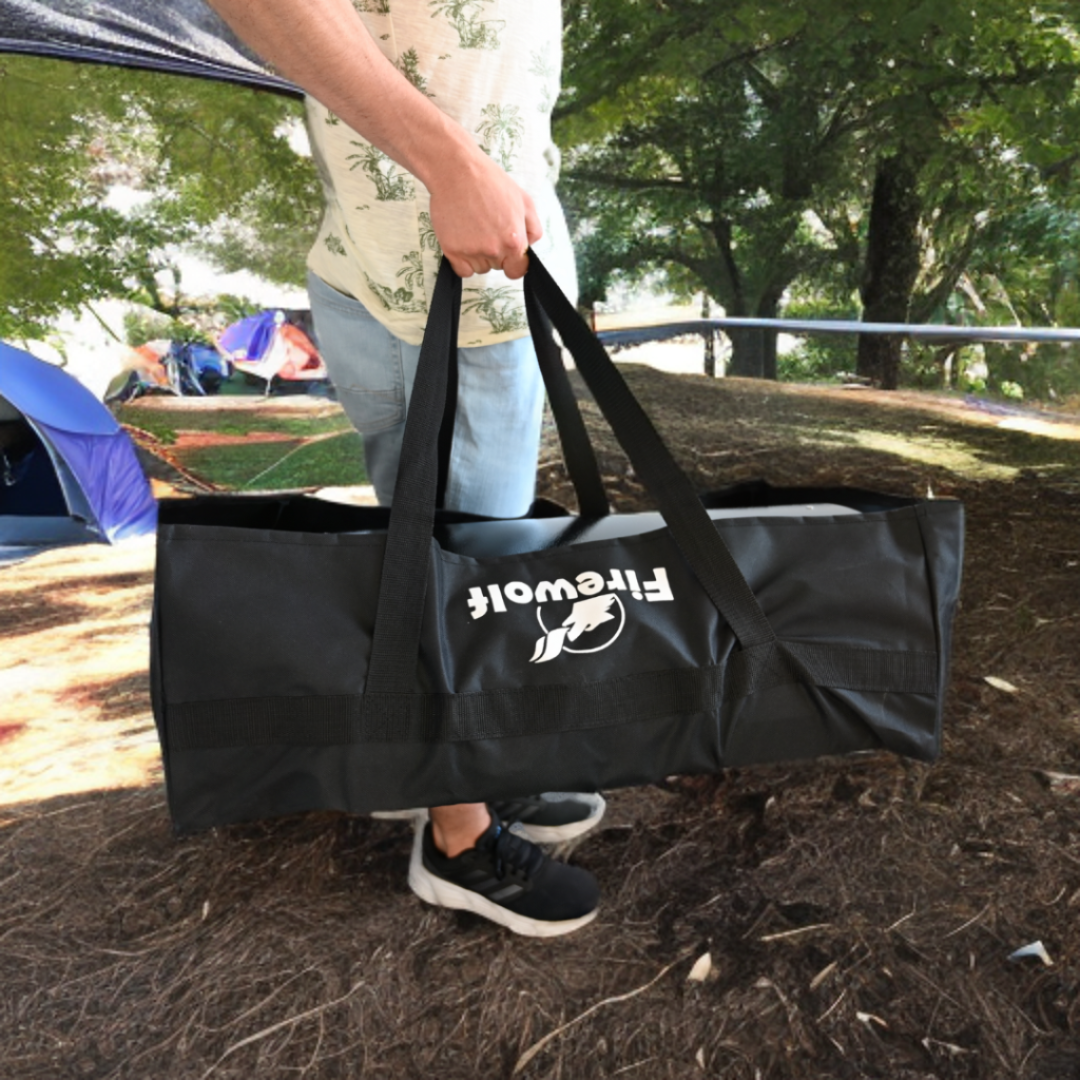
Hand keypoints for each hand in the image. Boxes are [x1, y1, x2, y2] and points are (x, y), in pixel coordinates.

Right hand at [427, 144, 541, 279]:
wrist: (457, 170)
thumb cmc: (490, 181)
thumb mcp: (524, 200)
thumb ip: (533, 229)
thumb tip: (529, 247)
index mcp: (514, 241)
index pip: (518, 270)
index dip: (514, 262)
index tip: (508, 254)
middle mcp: (494, 250)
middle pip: (498, 267)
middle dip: (495, 253)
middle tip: (487, 228)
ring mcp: (472, 252)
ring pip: (480, 268)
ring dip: (478, 255)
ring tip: (473, 228)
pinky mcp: (452, 251)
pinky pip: (462, 270)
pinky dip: (462, 261)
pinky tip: (463, 240)